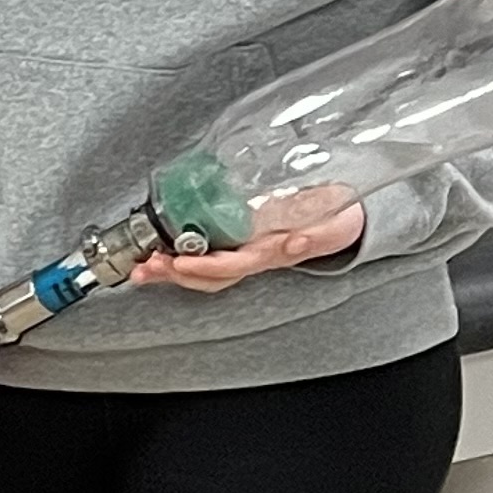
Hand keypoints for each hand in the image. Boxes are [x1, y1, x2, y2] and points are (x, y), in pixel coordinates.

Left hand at [135, 184, 363, 290]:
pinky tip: (158, 254)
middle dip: (176, 274)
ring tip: (143, 268)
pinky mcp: (241, 240)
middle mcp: (255, 256)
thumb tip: (295, 243)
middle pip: (211, 275)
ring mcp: (247, 252)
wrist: (349, 218)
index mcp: (273, 252)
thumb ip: (318, 236)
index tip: (180, 261)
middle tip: (146, 268)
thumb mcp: (336, 225)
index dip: (206, 266)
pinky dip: (181, 256)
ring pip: (205, 271)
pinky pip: (208, 256)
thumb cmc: (338, 219)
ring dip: (172, 271)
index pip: (234, 265)